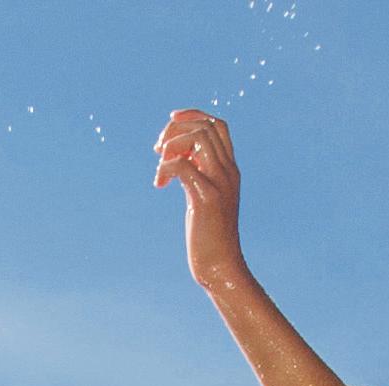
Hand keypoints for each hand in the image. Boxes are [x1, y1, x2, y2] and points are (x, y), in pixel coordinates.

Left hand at [153, 108, 246, 292]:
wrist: (221, 267)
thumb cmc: (209, 236)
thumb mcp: (204, 198)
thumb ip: (197, 176)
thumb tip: (179, 160)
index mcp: (230, 169)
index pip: (218, 125)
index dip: (194, 115)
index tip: (172, 120)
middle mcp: (228, 172)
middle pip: (205, 126)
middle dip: (176, 129)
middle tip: (158, 149)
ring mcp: (219, 184)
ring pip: (197, 139)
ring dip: (172, 145)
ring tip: (160, 166)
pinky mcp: (207, 199)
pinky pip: (183, 167)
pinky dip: (166, 169)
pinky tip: (160, 185)